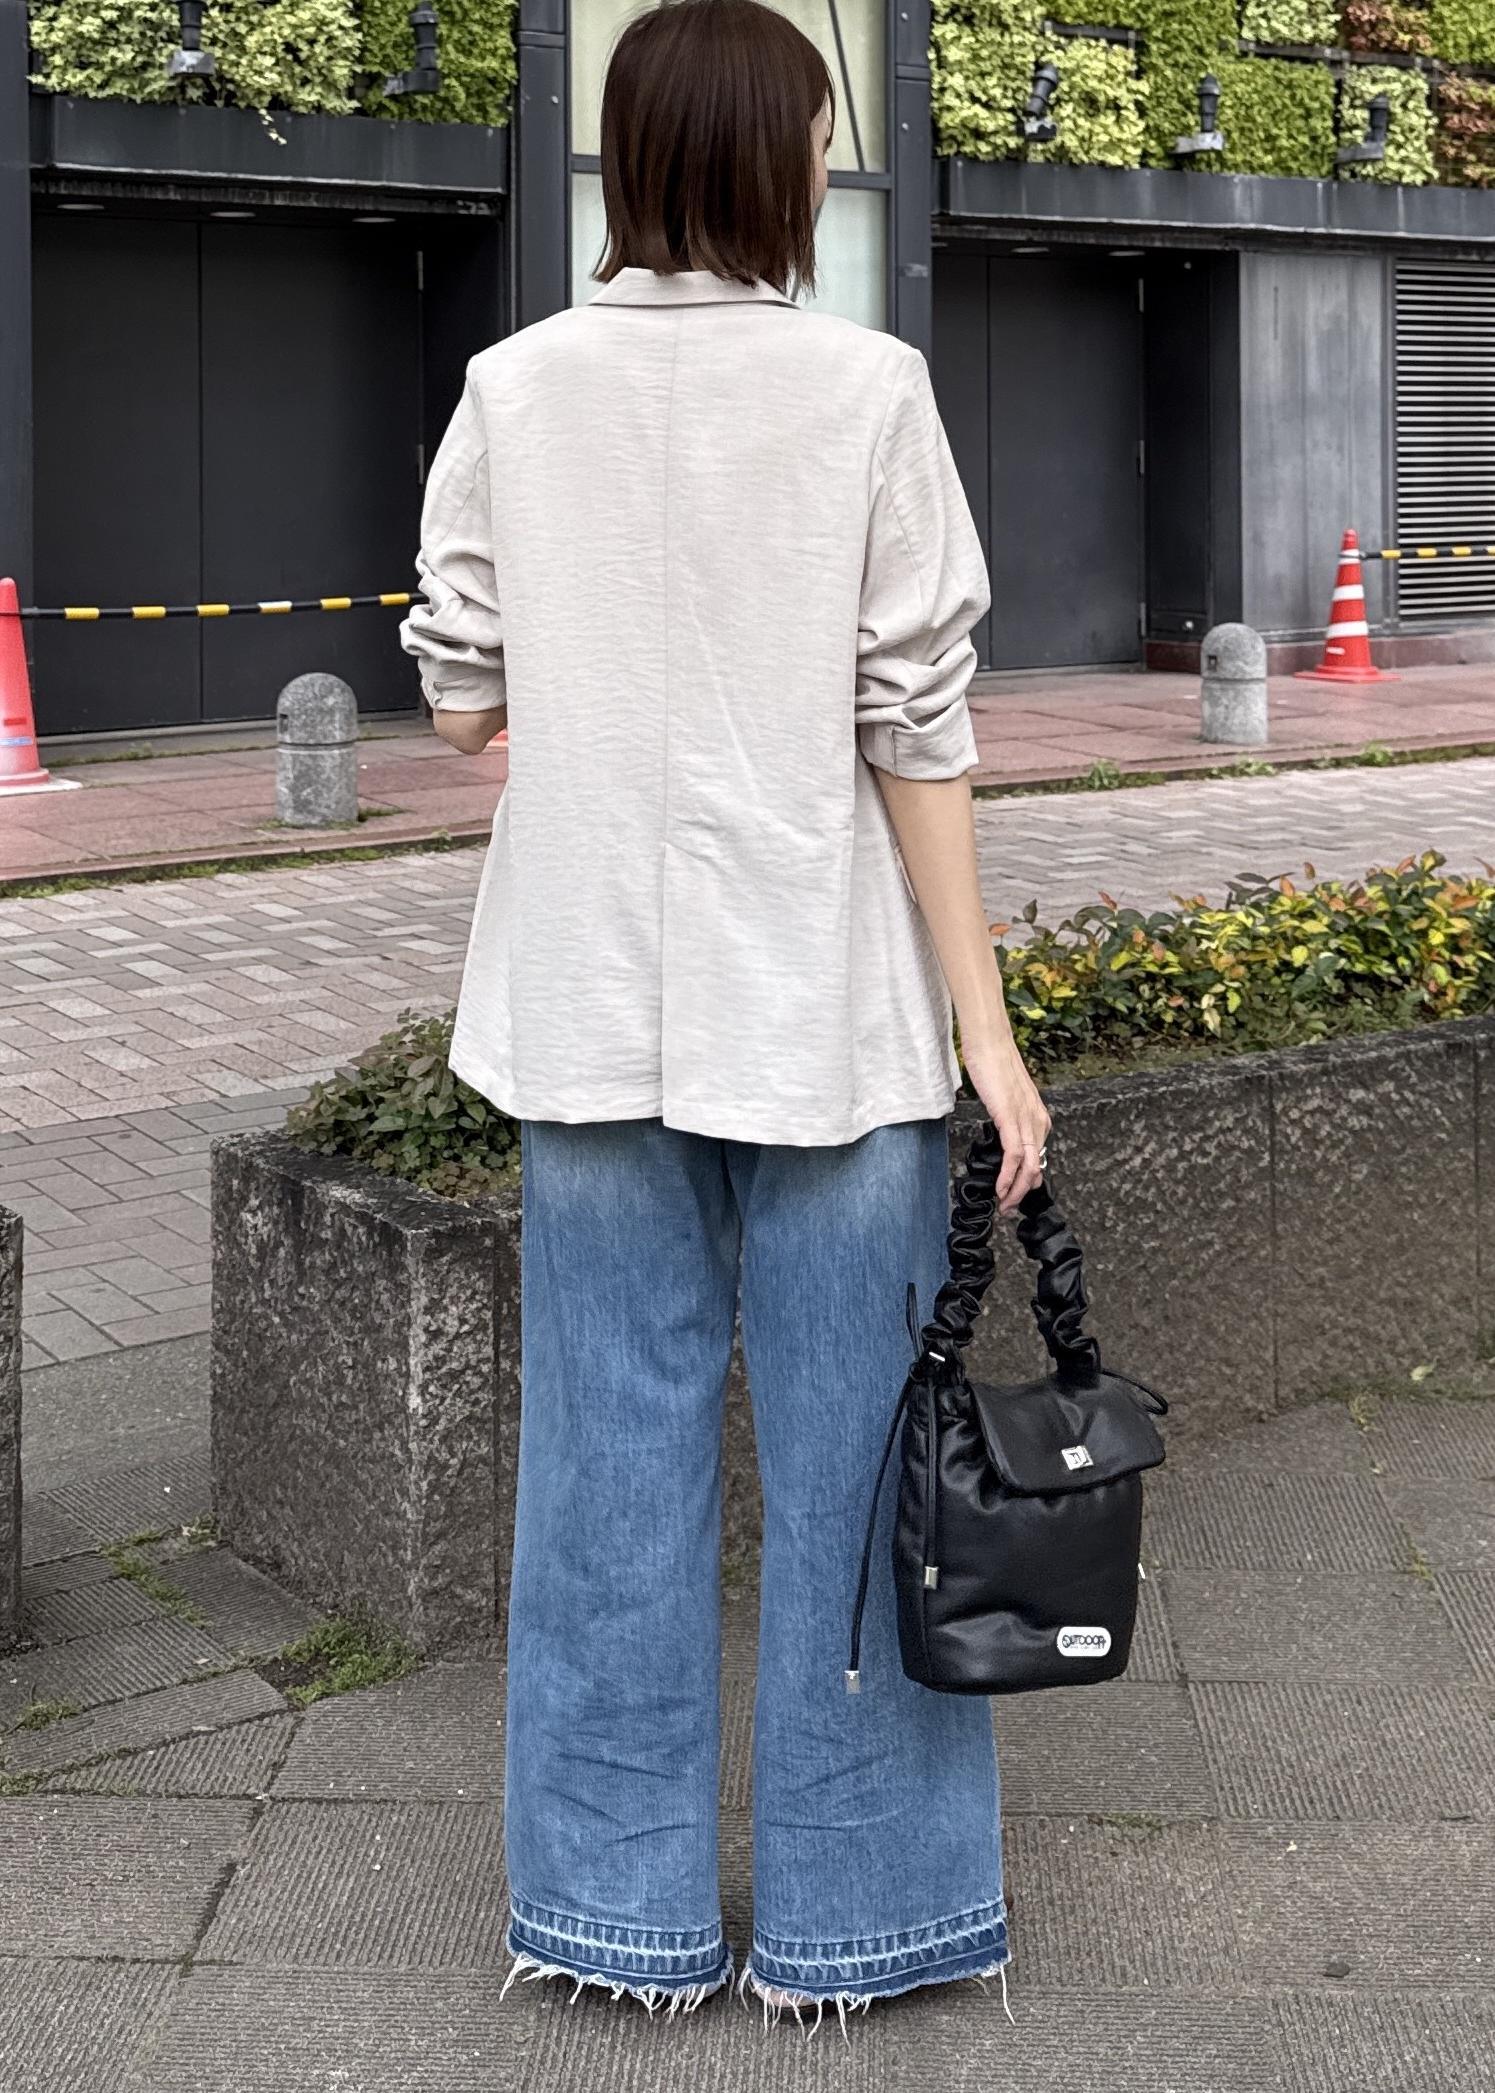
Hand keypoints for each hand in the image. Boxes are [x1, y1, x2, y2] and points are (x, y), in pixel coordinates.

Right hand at [961, 1034, 1050, 1215]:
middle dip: (1023, 1193)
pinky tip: (1000, 1187)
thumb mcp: (1005, 1097)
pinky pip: (1014, 1155)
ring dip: (1016, 1190)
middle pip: (1036, 1166)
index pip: (1037, 1158)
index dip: (1027, 1181)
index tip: (1013, 1194)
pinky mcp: (1011, 1116)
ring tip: (1004, 1205)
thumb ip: (1009, 1117)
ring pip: (1028, 1165)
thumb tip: (1003, 1132)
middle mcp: (1038, 1120)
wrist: (989, 1041)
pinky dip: (1008, 1176)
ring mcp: (1026, 1119)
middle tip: (1008, 1208)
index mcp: (1038, 1116)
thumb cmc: (993, 1064)